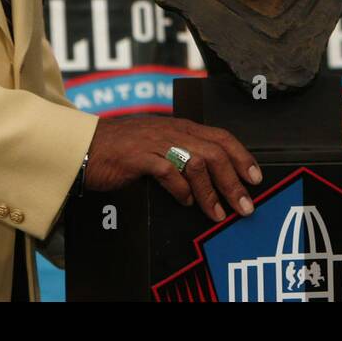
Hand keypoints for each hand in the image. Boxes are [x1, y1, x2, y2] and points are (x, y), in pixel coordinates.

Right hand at [84, 115, 261, 221]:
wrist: (85, 145)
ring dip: (211, 192)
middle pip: (214, 152)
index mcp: (180, 127)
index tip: (256, 177)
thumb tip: (209, 179)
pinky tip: (184, 201)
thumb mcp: (159, 145)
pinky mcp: (138, 156)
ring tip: (217, 213)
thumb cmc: (123, 149)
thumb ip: (182, 155)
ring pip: (196, 162)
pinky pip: (167, 171)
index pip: (221, 136)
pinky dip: (180, 189)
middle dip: (234, 181)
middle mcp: (172, 130)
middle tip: (245, 206)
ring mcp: (155, 142)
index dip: (242, 156)